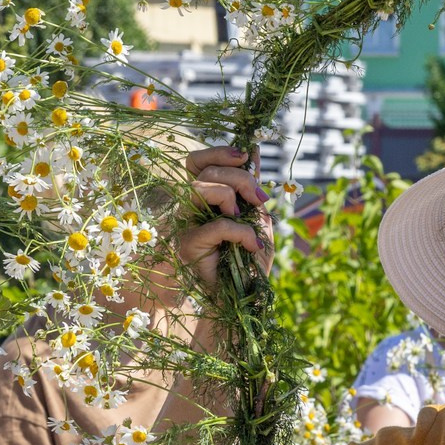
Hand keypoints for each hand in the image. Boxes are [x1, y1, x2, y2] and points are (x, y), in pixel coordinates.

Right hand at [174, 146, 265, 289]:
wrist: (247, 294)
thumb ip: (251, 187)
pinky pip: (217, 225)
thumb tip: (253, 151)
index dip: (218, 152)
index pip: (196, 162)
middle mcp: (189, 207)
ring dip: (232, 197)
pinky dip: (241, 233)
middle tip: (259, 199)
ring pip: (201, 188)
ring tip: (246, 218)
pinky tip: (251, 246)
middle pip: (206, 171)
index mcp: (203, 198)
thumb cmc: (250, 259)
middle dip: (240, 178)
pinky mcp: (188, 244)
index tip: (245, 157)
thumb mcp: (258, 217)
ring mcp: (185, 225)